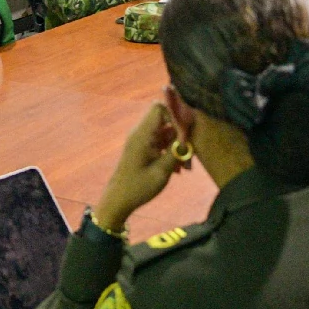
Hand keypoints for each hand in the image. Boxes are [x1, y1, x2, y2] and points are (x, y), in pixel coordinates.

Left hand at [93, 103, 182, 231]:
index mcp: (142, 134)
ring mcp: (141, 139)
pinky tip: (176, 168)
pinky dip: (170, 150)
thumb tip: (189, 136)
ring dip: (176, 144)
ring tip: (184, 165)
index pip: (159, 108)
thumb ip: (177, 151)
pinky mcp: (143, 147)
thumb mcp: (162, 171)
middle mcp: (140, 132)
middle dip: (179, 132)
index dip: (174, 116)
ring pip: (165, 131)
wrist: (119, 200)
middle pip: (164, 118)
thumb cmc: (139, 187)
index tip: (185, 134)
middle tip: (188, 152)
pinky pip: (161, 141)